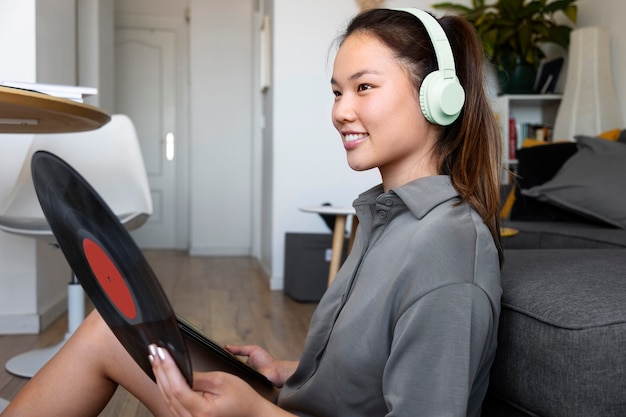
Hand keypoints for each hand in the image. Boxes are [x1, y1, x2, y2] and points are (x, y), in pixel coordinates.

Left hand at [149, 344, 276, 416]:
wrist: (251, 413)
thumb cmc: (242, 398)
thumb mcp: (221, 381)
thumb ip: (198, 377)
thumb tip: (179, 368)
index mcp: (202, 412)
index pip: (178, 388)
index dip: (167, 368)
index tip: (161, 352)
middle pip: (169, 393)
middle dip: (160, 369)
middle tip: (154, 351)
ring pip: (167, 399)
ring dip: (160, 377)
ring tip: (155, 359)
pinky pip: (172, 403)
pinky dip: (166, 387)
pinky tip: (162, 375)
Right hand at [225, 345, 296, 387]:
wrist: (276, 372)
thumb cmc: (267, 361)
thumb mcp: (253, 350)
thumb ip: (240, 349)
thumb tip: (226, 346)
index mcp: (242, 364)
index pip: (229, 364)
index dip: (223, 362)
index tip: (216, 360)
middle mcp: (241, 373)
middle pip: (229, 372)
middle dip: (225, 369)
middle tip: (219, 366)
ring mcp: (244, 380)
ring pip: (233, 379)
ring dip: (231, 375)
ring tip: (226, 371)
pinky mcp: (247, 387)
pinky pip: (239, 385)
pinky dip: (238, 382)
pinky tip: (235, 379)